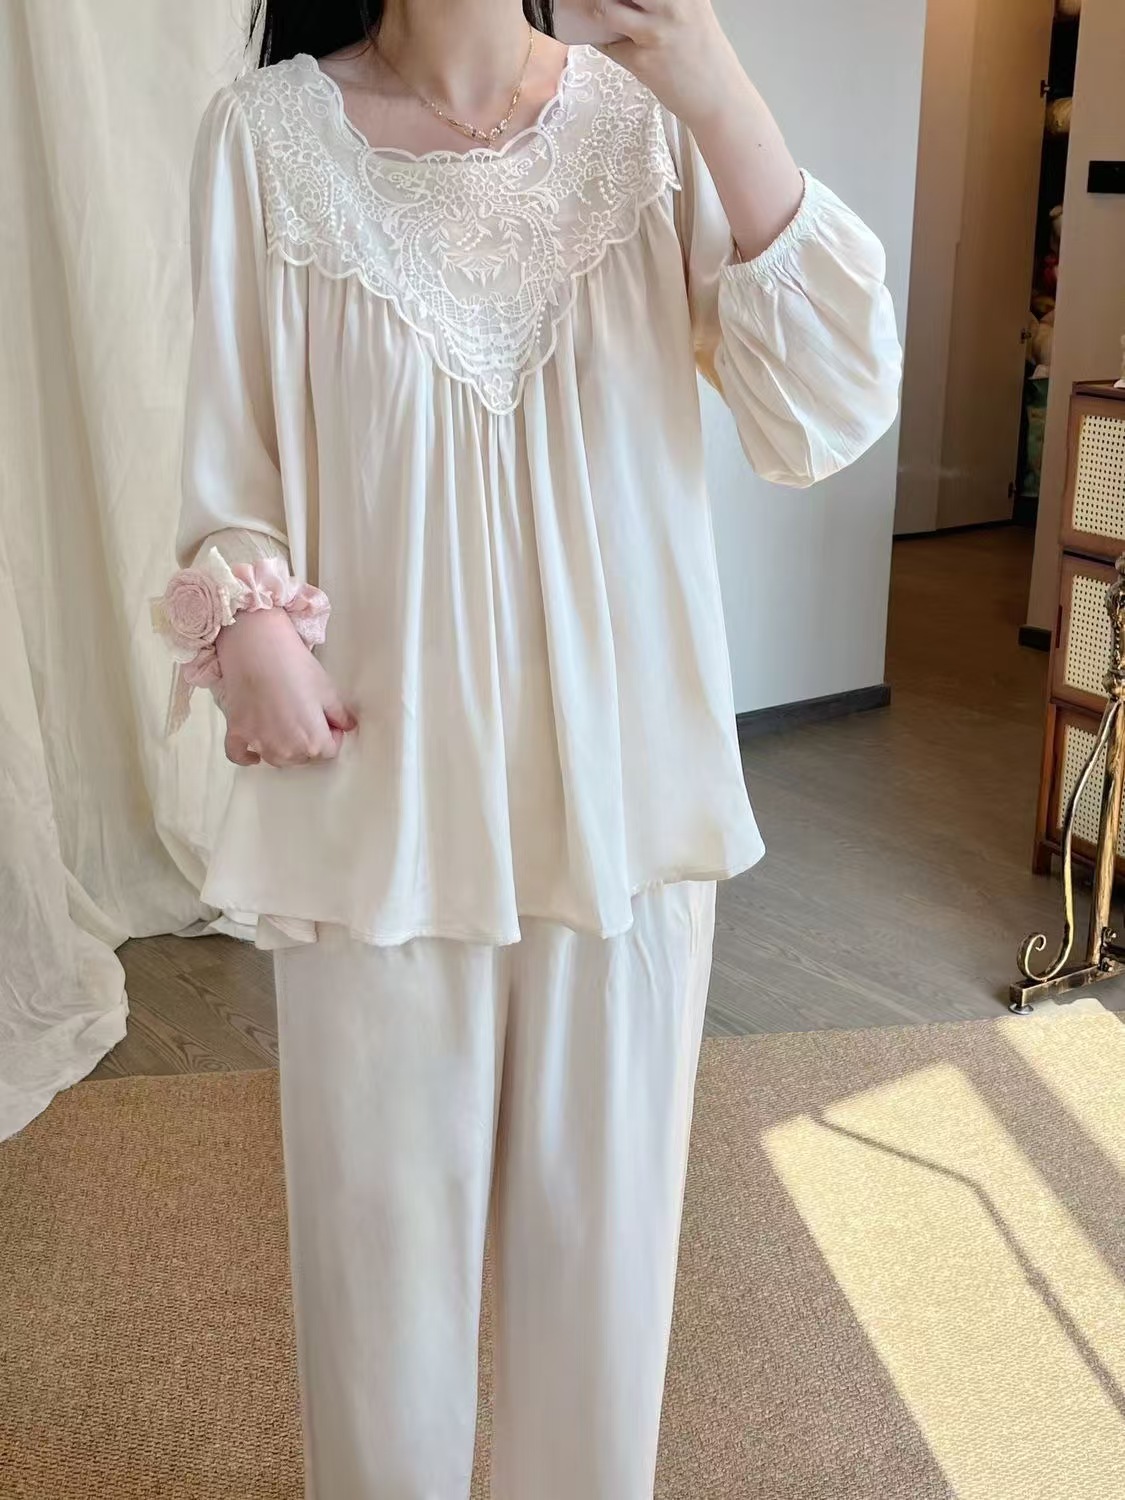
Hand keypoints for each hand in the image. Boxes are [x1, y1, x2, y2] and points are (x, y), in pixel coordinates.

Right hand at [213, 607, 356, 767]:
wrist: (257, 649)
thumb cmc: (296, 667)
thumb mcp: (327, 689)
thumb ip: (340, 714)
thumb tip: (347, 726)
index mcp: (312, 742)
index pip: (329, 752)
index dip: (333, 736)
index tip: (330, 721)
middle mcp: (286, 750)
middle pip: (304, 758)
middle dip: (310, 743)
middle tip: (307, 719)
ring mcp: (259, 743)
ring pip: (277, 760)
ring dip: (285, 750)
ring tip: (287, 729)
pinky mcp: (237, 733)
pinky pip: (239, 755)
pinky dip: (247, 756)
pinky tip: (254, 753)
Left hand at [586, 0, 742, 126]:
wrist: (719, 99)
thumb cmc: (706, 57)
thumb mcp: (694, 11)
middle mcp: (672, 4)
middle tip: (608, 0)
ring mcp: (656, 32)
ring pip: (606, 9)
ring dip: (599, 12)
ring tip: (604, 16)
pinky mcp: (642, 60)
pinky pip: (609, 46)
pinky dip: (607, 44)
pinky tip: (615, 44)